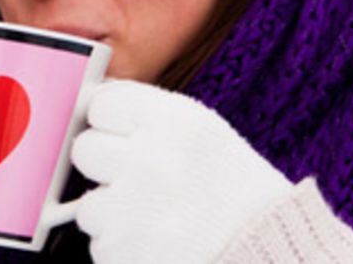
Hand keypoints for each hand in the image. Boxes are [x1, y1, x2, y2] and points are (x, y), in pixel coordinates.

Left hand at [70, 80, 292, 263]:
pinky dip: (122, 246)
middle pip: (84, 149)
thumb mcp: (203, 133)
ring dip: (113, 214)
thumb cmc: (236, 194)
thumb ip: (149, 117)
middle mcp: (150, 160)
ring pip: (88, 204)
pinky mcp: (122, 250)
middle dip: (105, 167)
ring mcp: (132, 209)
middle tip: (142, 181)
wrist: (267, 250)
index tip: (123, 135)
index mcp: (173, 122)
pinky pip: (99, 243)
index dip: (111, 123)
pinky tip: (157, 242)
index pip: (102, 103)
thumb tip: (94, 106)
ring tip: (156, 217)